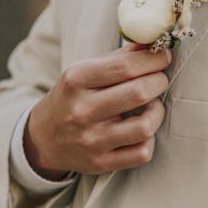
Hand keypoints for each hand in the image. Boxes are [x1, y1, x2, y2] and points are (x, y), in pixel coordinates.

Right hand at [24, 43, 171, 177]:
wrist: (43, 139)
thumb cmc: (72, 98)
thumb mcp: (83, 71)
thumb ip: (118, 58)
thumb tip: (153, 44)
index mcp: (76, 80)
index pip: (126, 66)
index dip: (153, 59)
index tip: (164, 56)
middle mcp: (82, 111)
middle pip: (139, 92)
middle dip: (159, 81)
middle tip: (159, 79)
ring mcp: (91, 140)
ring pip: (145, 126)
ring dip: (157, 111)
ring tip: (152, 105)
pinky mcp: (101, 163)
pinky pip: (142, 153)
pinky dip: (149, 139)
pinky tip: (142, 129)